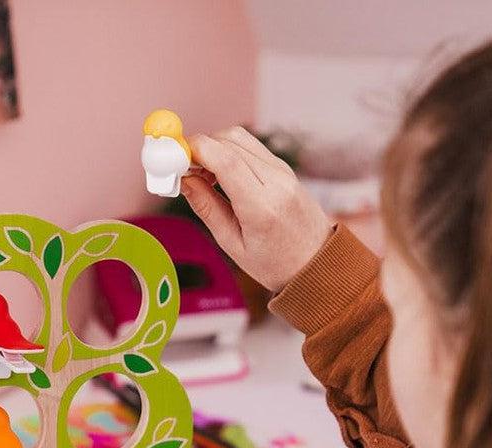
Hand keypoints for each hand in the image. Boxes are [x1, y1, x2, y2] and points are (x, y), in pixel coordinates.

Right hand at [181, 127, 332, 291]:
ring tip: (200, 174)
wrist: (319, 264)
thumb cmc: (275, 264)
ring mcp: (283, 172)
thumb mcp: (233, 245)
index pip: (225, 161)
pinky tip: (219, 174)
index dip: (195, 149)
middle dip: (198, 146)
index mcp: (262, 208)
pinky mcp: (284, 168)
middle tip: (179, 166)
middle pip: (230, 141)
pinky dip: (228, 151)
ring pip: (239, 138)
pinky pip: (251, 147)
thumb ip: (207, 208)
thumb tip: (182, 179)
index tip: (173, 153)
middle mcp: (277, 182)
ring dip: (213, 146)